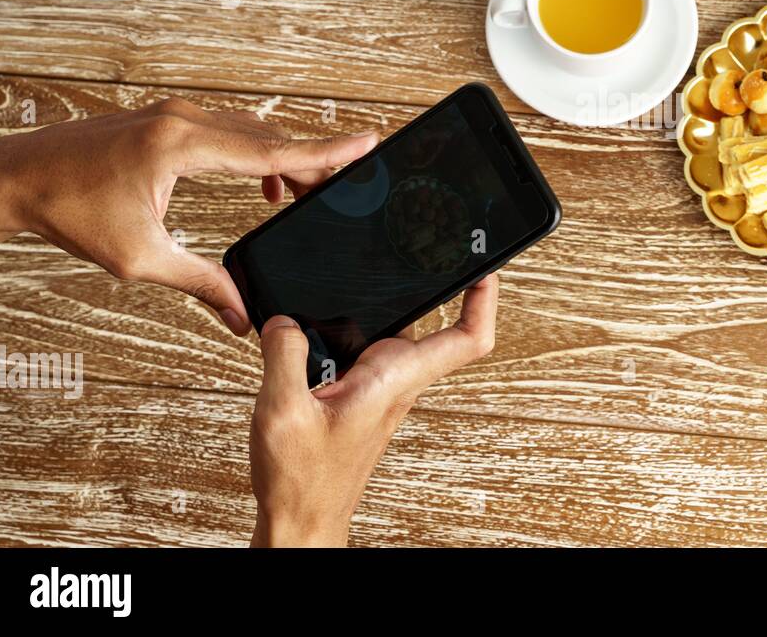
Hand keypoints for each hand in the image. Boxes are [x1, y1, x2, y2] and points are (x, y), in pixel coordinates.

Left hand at [0, 97, 377, 334]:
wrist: (18, 179)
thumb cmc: (69, 211)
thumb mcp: (140, 258)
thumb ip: (202, 283)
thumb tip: (241, 315)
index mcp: (183, 146)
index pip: (273, 150)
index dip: (327, 150)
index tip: (368, 142)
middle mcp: (184, 120)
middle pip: (271, 138)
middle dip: (313, 164)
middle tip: (347, 191)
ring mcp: (175, 115)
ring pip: (252, 132)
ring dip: (284, 159)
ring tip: (310, 194)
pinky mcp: (167, 120)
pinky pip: (230, 131)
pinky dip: (256, 155)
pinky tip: (263, 185)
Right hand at [249, 273, 498, 546]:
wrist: (301, 520)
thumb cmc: (303, 483)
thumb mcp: (282, 411)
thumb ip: (285, 355)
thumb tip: (286, 320)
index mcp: (394, 379)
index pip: (468, 338)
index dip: (484, 299)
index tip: (483, 266)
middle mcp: (396, 380)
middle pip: (430, 322)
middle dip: (424, 283)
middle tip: (415, 246)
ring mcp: (382, 388)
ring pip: (393, 334)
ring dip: (376, 310)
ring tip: (353, 278)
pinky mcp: (363, 395)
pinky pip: (366, 350)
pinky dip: (349, 331)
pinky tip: (319, 325)